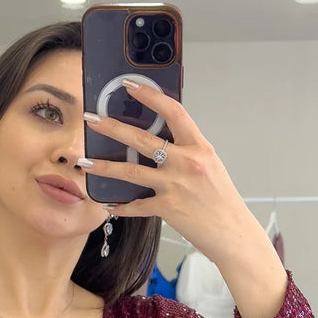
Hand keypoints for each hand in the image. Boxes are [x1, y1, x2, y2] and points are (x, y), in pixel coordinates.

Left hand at [82, 83, 267, 266]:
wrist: (232, 232)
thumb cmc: (221, 200)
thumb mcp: (209, 165)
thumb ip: (187, 150)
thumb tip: (162, 139)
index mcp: (199, 147)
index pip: (173, 112)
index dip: (150, 95)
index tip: (130, 85)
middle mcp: (186, 162)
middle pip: (142, 139)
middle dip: (112, 128)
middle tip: (92, 120)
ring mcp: (175, 185)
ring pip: (131, 171)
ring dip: (104, 166)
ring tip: (85, 162)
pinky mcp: (167, 208)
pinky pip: (136, 206)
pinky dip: (121, 206)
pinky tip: (108, 204)